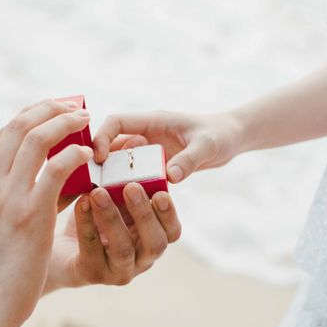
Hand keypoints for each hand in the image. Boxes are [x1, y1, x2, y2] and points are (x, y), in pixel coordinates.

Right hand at [0, 100, 93, 326]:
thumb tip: (54, 175)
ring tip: (86, 120)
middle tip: (74, 106)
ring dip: (65, 122)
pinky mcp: (29, 212)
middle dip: (48, 108)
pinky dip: (75, 154)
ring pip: (36, 137)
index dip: (30, 115)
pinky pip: (57, 167)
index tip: (52, 110)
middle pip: (17, 125)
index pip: (2, 134)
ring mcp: (4, 196)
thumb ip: (9, 196)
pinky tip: (89, 156)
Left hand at [44, 184, 180, 291]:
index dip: (169, 214)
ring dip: (112, 217)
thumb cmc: (93, 214)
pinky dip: (86, 224)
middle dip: (144, 214)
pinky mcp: (92, 274)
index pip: (172, 232)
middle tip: (131, 187)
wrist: (57, 246)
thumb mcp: (113, 195)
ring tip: (98, 192)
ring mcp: (118, 271)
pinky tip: (80, 203)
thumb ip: (126, 173)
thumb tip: (136, 139)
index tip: (160, 192)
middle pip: (155, 243)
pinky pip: (91, 250)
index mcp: (153, 239)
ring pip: (123, 249)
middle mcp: (142, 260)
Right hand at [93, 110, 242, 183]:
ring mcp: (150, 150)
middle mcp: (147, 134)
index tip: (100, 160)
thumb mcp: (207, 146)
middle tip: (94, 186)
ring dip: (114, 177)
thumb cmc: (220, 135)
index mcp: (153, 121)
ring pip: (122, 162)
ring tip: (105, 198)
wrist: (232, 139)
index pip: (116, 122)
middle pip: (113, 145)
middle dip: (102, 163)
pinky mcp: (156, 165)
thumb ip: (189, 160)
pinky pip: (136, 174)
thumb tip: (170, 177)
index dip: (102, 137)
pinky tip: (124, 205)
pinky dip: (129, 186)